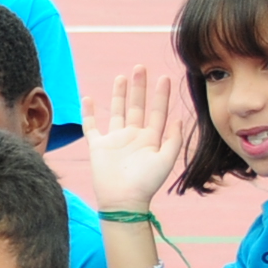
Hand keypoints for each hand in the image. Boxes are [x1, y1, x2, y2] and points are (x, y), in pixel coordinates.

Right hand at [88, 65, 183, 213]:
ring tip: (121, 77)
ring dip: (119, 95)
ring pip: (117, 111)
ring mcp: (115, 140)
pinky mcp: (98, 146)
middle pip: (137, 106)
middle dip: (139, 87)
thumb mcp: (166, 160)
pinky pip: (92, 126)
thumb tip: (178, 119)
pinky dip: (89, 113)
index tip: (163, 78)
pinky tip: (88, 99)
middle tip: (140, 68)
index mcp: (150, 139)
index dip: (160, 95)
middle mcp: (133, 136)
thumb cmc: (146, 183)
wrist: (123, 199)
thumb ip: (173, 139)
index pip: (157, 112)